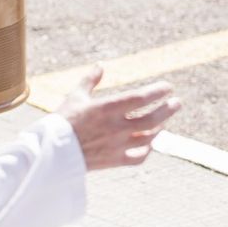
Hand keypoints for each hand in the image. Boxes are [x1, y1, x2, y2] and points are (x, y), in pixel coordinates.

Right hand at [54, 67, 180, 170]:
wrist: (50, 152)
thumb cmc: (62, 121)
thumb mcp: (75, 96)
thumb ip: (90, 80)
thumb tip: (100, 64)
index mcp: (106, 108)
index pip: (140, 98)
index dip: (157, 91)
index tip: (168, 87)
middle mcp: (115, 127)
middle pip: (152, 118)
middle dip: (168, 109)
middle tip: (177, 102)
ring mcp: (117, 146)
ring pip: (148, 137)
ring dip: (160, 128)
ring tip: (164, 120)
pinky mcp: (114, 161)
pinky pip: (139, 157)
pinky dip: (148, 150)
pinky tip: (150, 143)